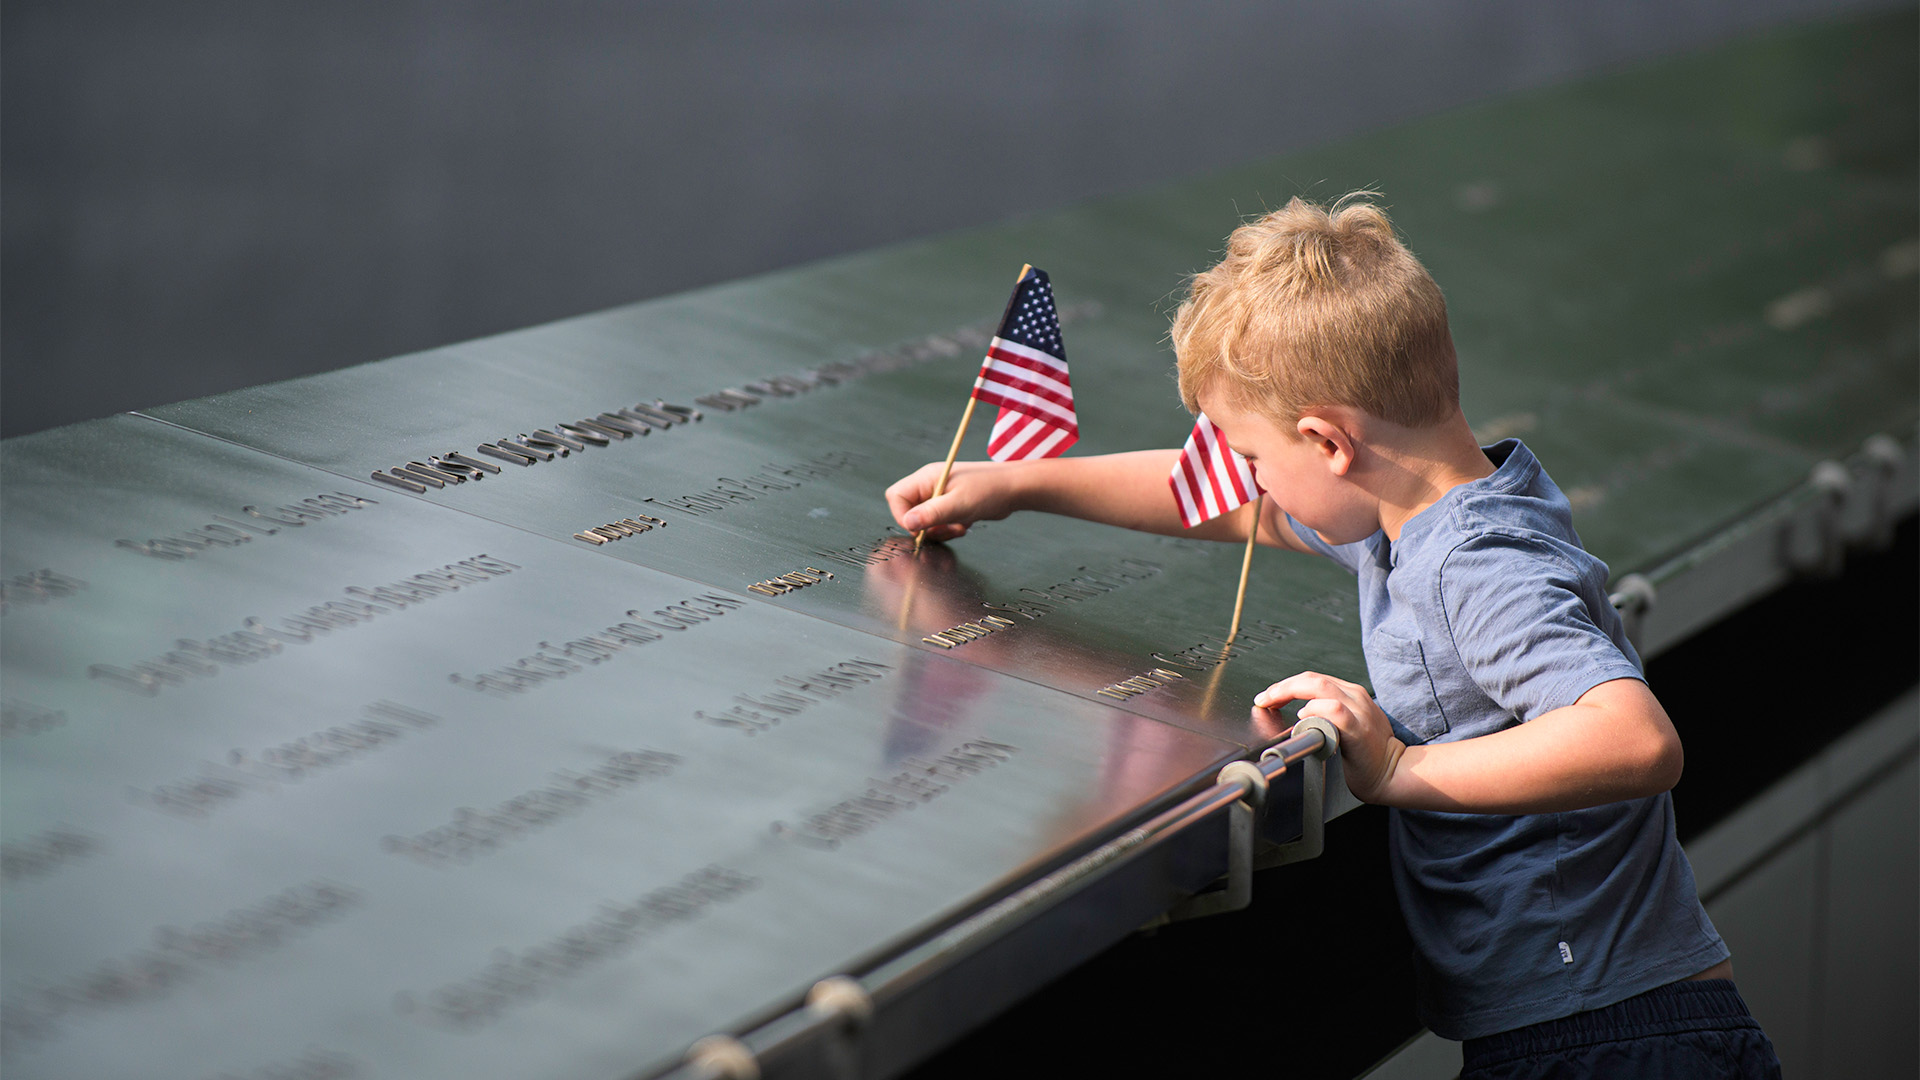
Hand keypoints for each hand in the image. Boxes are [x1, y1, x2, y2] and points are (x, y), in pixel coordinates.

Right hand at [885, 460, 1022, 542]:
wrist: (1014, 488)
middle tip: (943, 529)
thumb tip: (908, 523)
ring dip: (938, 530)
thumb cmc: (990, 489)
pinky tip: (963, 525)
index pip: (896, 496)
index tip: (920, 528)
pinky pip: (937, 523)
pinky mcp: (949, 505)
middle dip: (924, 526)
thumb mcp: (959, 504)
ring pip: (924, 520)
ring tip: (957, 527)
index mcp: (927, 478)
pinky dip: (948, 529)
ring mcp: (939, 495)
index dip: (903, 516)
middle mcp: (930, 485)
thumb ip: (932, 514)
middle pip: (908, 510)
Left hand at [1254, 671, 1406, 804]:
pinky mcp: (1358, 728)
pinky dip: (1315, 711)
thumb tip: (1300, 712)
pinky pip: (1334, 710)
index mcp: (1351, 694)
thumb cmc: (1368, 754)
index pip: (1313, 679)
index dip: (1286, 685)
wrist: (1393, 772)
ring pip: (1320, 687)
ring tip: (1273, 704)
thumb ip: (1328, 714)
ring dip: (1291, 692)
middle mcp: (1355, 697)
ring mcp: (1358, 710)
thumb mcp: (1348, 724)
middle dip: (1281, 686)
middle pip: (1311, 679)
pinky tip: (1303, 718)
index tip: (1268, 697)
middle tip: (1263, 699)